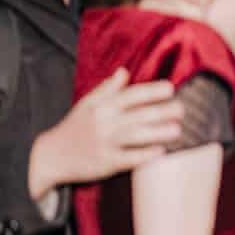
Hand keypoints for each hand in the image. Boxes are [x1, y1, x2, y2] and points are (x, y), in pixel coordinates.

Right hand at [29, 68, 182, 198]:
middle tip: (182, 109)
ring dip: (158, 132)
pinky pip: (128, 158)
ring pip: (135, 136)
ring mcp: (105, 143)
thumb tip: (124, 71)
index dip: (151, 91)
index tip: (171, 88)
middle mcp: (104, 123)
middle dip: (161, 111)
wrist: (51, 156)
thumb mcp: (87, 104)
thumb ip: (107, 88)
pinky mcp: (105, 163)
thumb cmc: (75, 126)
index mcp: (102, 106)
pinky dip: (145, 155)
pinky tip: (161, 151)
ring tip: (177, 130)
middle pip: (137, 115)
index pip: (130, 95)